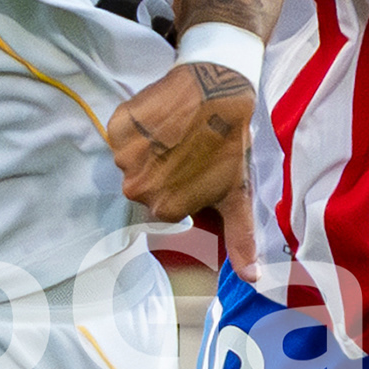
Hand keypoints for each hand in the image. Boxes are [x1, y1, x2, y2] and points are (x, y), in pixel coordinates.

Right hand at [105, 53, 257, 270]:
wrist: (218, 89)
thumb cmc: (229, 144)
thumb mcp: (237, 195)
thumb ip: (239, 239)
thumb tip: (251, 279)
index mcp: (164, 208)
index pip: (164, 207)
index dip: (180, 189)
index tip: (194, 170)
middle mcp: (137, 186)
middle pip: (144, 186)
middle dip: (161, 172)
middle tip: (185, 151)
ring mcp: (124, 155)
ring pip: (131, 161)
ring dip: (148, 149)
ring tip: (174, 133)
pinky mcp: (117, 126)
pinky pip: (121, 135)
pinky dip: (136, 128)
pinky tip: (160, 119)